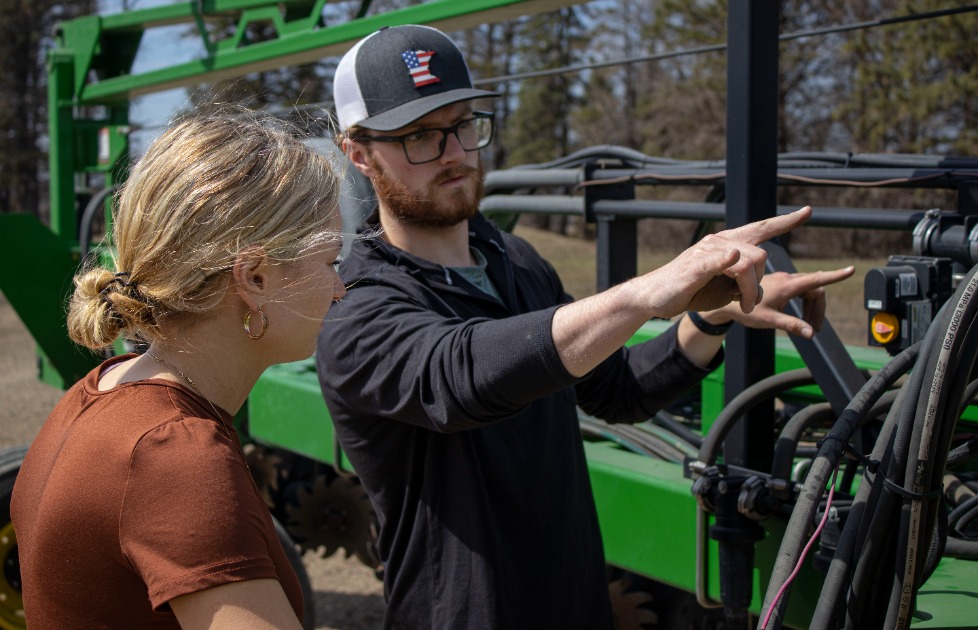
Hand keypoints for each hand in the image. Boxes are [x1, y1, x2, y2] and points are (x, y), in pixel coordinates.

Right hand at [644, 206, 812, 317]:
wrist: (655, 297)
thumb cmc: (690, 291)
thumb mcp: (724, 289)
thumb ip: (743, 283)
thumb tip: (758, 289)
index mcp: (728, 245)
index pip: (761, 228)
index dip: (785, 221)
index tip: (808, 212)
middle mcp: (720, 242)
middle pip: (761, 254)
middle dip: (762, 282)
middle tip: (748, 303)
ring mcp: (708, 252)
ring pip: (749, 264)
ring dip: (751, 291)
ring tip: (743, 305)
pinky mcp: (697, 265)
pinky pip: (722, 259)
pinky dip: (731, 260)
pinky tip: (732, 260)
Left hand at [703, 266, 855, 338]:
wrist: (723, 301)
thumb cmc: (743, 309)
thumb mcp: (769, 320)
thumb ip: (791, 325)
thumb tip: (811, 334)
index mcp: (787, 285)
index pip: (817, 280)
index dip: (834, 276)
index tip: (850, 270)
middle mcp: (786, 280)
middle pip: (815, 289)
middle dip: (819, 309)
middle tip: (815, 328)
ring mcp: (782, 281)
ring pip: (807, 290)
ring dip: (811, 308)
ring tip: (807, 326)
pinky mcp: (778, 284)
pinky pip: (798, 291)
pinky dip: (803, 303)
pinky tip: (795, 315)